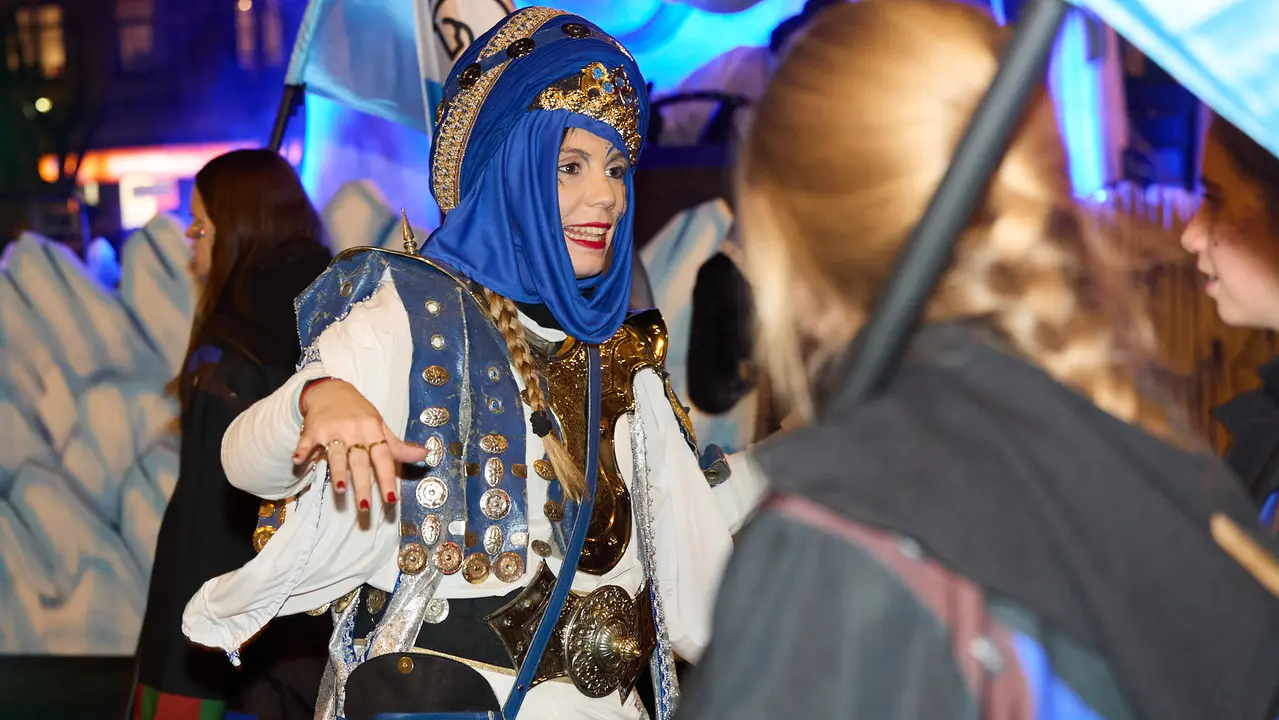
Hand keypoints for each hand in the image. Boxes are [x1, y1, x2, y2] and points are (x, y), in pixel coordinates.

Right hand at [292, 379, 427, 511]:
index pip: (384, 458)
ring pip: (337, 454)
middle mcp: (355, 431)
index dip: (388, 479)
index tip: (392, 500)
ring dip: (338, 471)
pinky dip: (302, 450)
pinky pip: (307, 442)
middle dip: (363, 485)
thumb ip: (397, 446)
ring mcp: (333, 430)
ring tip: (341, 489)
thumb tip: (424, 455)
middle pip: (360, 462)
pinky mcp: (313, 429)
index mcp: (374, 431)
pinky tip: (298, 460)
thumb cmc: (359, 413)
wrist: (331, 390)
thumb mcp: (380, 426)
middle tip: (366, 508)